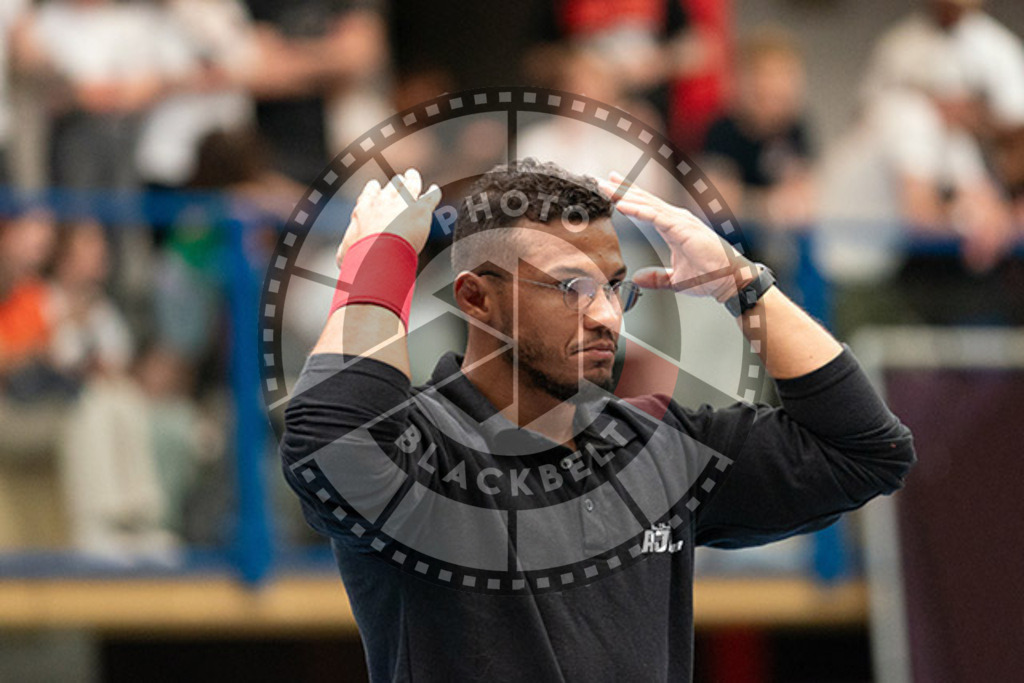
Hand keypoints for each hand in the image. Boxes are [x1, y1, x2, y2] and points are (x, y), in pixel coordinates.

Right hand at [336, 168, 440, 266]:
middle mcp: (383, 201)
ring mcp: (403, 203)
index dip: (373, 189)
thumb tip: (340, 258)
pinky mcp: (420, 210)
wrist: (378, 253)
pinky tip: (435, 190)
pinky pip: (429, 197)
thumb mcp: (344, 253)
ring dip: (412, 180)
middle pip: (391, 186)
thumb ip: (345, 251)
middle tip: (399, 179)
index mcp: (365, 209)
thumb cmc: (359, 255)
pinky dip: (433, 193)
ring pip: (410, 185)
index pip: (369, 193)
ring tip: (413, 176)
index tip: (374, 186)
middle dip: (395, 183)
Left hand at [598, 171, 752, 300]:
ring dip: (624, 194)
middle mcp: (676, 219)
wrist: (730, 281)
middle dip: (620, 189)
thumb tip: (638, 279)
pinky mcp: (682, 228)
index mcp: (673, 227)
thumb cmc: (709, 277)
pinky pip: (655, 216)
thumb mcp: (676, 279)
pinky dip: (637, 209)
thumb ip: (657, 278)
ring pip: (646, 203)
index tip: (609, 187)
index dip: (627, 196)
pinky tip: (621, 204)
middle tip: (599, 179)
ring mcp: (680, 221)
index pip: (646, 207)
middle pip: (643, 199)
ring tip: (604, 186)